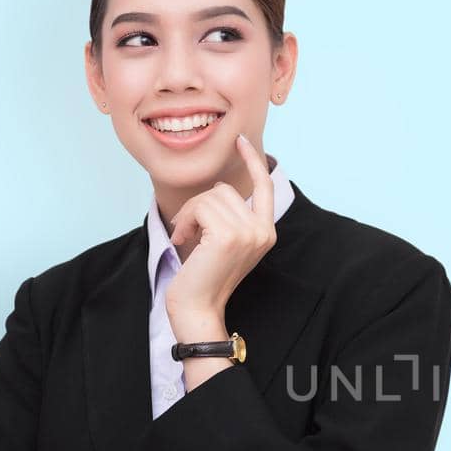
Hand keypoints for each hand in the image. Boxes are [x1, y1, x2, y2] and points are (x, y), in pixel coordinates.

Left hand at [164, 133, 277, 331]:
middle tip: (188, 230)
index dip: (253, 162)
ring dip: (190, 214)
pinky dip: (186, 220)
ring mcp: (248, 233)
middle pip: (226, 190)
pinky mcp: (229, 236)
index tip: (240, 142)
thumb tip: (218, 191)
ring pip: (211, 197)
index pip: (265, 187)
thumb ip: (230, 217)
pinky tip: (184, 240)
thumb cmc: (204, 277)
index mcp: (266, 232)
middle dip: (199, 205)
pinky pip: (201, 207)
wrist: (198, 309)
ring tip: (186, 237)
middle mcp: (263, 231)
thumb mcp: (225, 243)